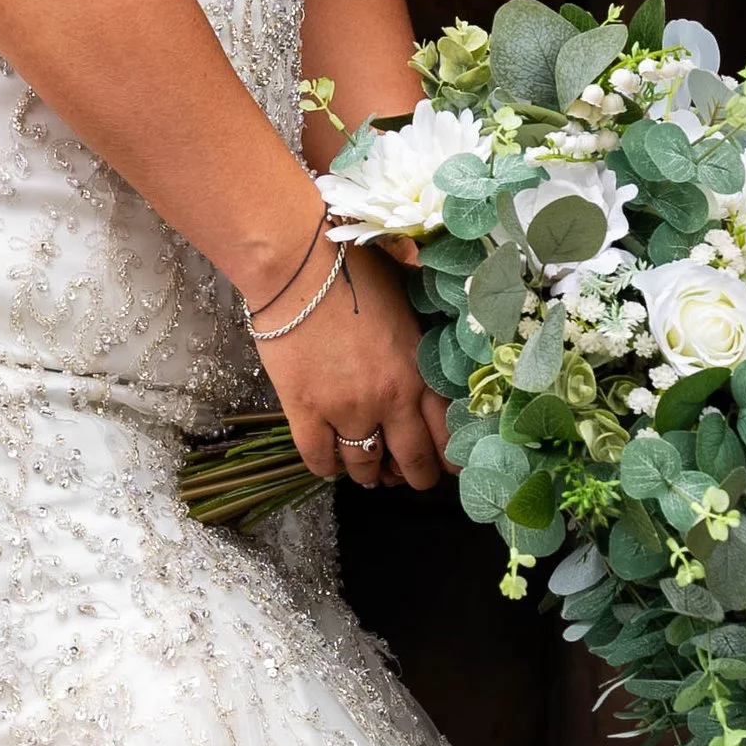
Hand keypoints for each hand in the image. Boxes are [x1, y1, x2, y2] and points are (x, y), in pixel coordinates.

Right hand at [265, 243, 448, 490]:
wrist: (297, 266)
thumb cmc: (354, 268)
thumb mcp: (407, 296)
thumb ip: (424, 327)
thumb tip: (443, 321)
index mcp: (419, 371)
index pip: (446, 432)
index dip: (449, 458)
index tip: (448, 466)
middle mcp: (389, 400)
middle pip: (412, 460)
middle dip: (415, 477)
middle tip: (410, 479)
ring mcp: (346, 410)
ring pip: (364, 465)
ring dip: (369, 474)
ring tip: (368, 474)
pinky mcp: (304, 412)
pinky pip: (318, 458)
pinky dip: (326, 468)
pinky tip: (329, 466)